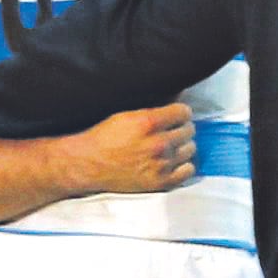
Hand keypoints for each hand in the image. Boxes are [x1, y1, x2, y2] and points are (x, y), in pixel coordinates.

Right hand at [65, 104, 199, 196]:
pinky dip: (183, 165)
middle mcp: (158, 143)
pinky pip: (188, 170)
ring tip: (169, 147)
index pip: (184, 112)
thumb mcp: (126, 116)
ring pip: (190, 149)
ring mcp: (161, 164)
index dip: (180, 113)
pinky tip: (173, 162)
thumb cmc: (104, 139)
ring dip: (181, 146)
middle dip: (180, 128)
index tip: (176, 116)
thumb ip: (154, 108)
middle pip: (189, 130)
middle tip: (170, 131)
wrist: (87, 165)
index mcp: (149, 123)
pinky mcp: (160, 181)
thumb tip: (179, 96)